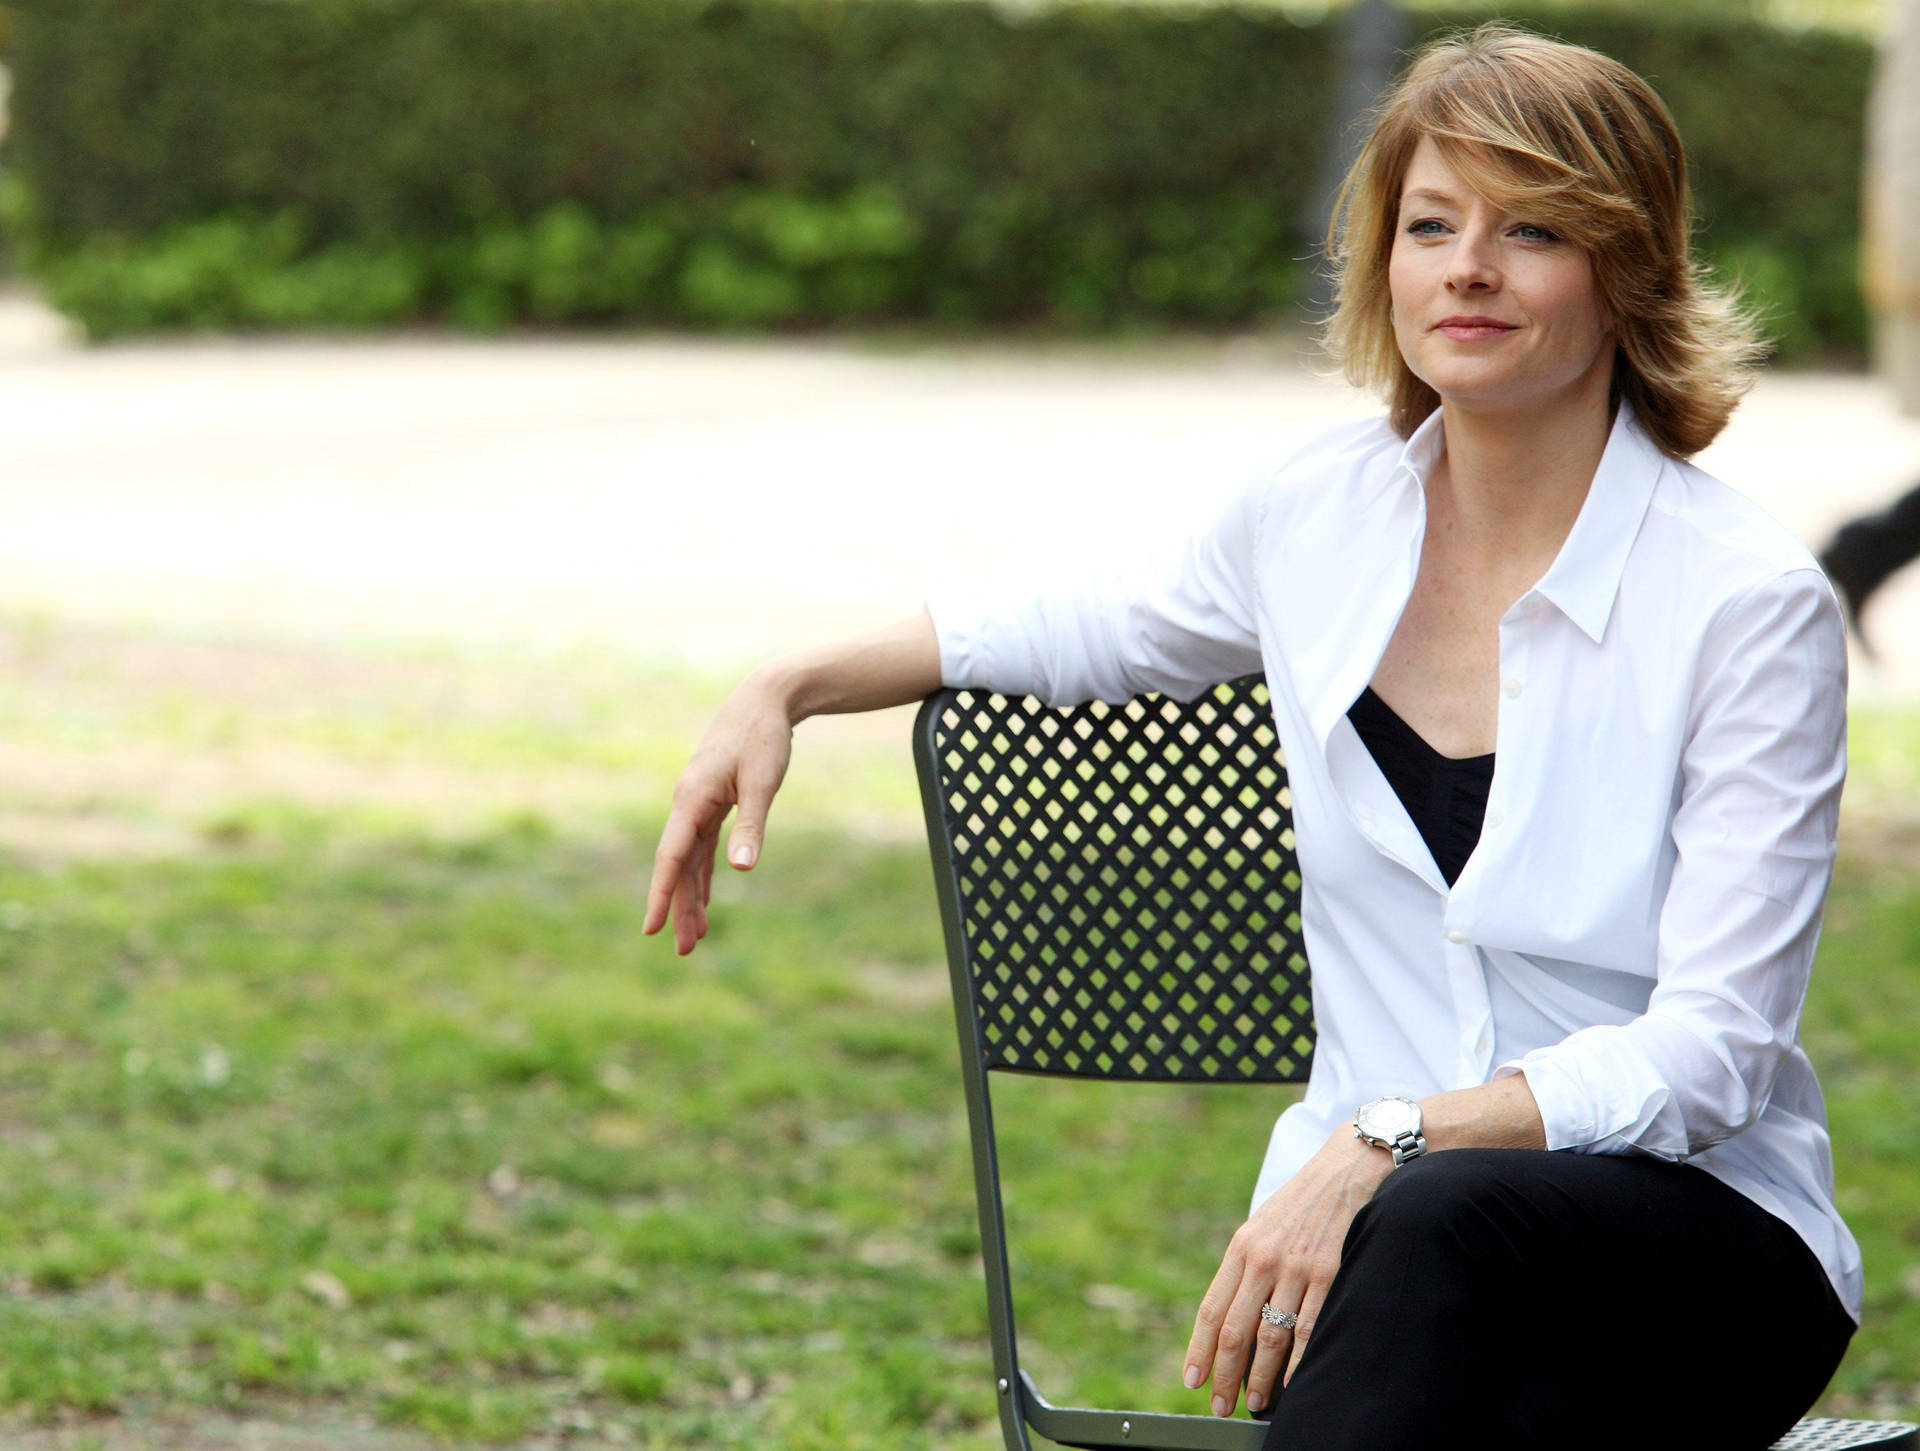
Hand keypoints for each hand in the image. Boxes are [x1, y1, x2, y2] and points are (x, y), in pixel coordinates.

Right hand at [643, 669, 795, 955]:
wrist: (765, 700)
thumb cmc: (764, 739)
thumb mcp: (763, 784)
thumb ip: (751, 827)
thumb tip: (741, 870)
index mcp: (692, 799)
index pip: (671, 856)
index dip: (661, 894)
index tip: (651, 928)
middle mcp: (688, 804)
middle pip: (678, 866)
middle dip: (679, 908)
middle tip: (685, 950)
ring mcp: (698, 804)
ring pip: (689, 860)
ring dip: (691, 897)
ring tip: (696, 938)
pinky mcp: (712, 802)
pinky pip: (701, 847)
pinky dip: (703, 875)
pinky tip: (706, 901)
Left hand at [1182, 1128, 1394, 1416]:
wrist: (1350, 1166)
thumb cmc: (1305, 1202)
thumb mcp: (1265, 1225)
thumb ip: (1248, 1266)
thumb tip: (1234, 1315)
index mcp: (1242, 1247)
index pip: (1212, 1308)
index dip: (1200, 1349)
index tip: (1192, 1380)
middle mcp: (1264, 1258)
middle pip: (1236, 1329)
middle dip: (1224, 1373)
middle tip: (1219, 1405)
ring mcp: (1297, 1266)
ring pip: (1270, 1334)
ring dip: (1260, 1376)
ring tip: (1254, 1402)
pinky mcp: (1330, 1272)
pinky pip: (1309, 1326)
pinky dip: (1297, 1361)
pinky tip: (1291, 1384)